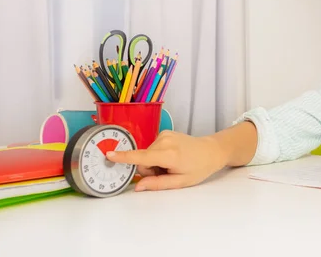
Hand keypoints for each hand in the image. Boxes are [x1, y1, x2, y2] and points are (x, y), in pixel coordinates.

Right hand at [106, 130, 226, 190]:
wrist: (212, 150)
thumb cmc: (199, 167)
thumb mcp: (181, 182)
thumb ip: (158, 184)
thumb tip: (138, 187)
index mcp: (169, 154)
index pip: (142, 157)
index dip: (124, 157)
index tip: (109, 154)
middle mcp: (165, 141)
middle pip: (142, 160)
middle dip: (150, 170)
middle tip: (167, 173)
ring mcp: (164, 134)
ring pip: (146, 155)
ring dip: (154, 163)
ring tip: (171, 165)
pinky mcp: (164, 132)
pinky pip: (151, 148)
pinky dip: (157, 156)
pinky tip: (171, 157)